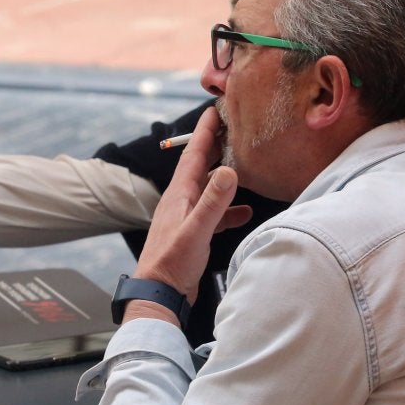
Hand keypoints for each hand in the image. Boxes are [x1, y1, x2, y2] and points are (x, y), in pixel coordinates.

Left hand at [131, 107, 251, 304]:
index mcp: (179, 194)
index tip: (214, 110)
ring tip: (243, 164)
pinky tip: (244, 212)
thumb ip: (214, 201)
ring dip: (224, 176)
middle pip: (200, 166)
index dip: (204, 131)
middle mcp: (181, 201)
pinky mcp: (193, 234)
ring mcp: (187, 217)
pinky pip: (214, 214)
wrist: (159, 294)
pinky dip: (228, 209)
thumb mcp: (197, 230)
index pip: (193, 154)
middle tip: (232, 127)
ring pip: (208, 188)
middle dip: (215, 146)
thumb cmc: (172, 263)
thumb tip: (229, 169)